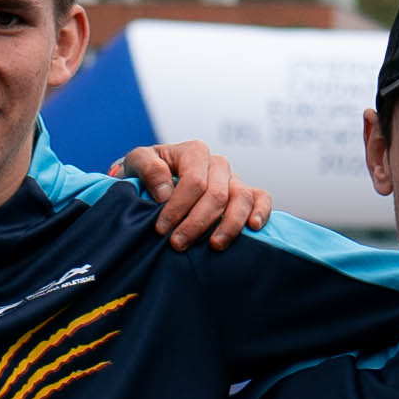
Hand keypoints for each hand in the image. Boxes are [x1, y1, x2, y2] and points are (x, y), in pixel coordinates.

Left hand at [117, 139, 269, 248]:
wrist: (153, 182)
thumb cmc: (146, 173)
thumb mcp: (137, 162)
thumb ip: (148, 169)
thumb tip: (166, 192)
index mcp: (194, 152)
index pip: (194, 181)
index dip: (178, 207)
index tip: (161, 229)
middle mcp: (217, 164)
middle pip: (216, 194)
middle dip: (197, 222)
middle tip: (178, 244)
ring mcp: (233, 179)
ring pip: (241, 198)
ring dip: (228, 225)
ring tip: (214, 246)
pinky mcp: (244, 194)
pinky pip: (261, 198)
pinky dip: (261, 211)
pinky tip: (253, 228)